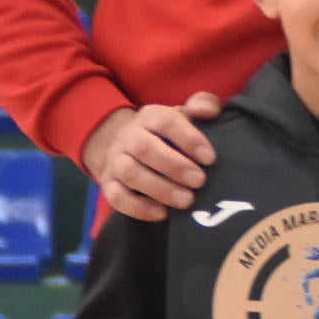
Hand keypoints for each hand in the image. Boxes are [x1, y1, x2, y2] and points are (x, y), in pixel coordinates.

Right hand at [85, 95, 223, 221]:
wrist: (128, 147)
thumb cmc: (169, 133)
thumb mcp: (186, 114)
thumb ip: (203, 105)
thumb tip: (208, 111)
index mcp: (150, 116)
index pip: (166, 121)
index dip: (188, 138)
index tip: (210, 158)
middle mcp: (129, 136)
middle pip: (145, 148)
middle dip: (174, 166)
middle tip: (200, 181)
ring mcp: (115, 161)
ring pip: (130, 173)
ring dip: (159, 189)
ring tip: (186, 200)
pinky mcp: (108, 184)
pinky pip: (116, 197)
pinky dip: (138, 208)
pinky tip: (162, 214)